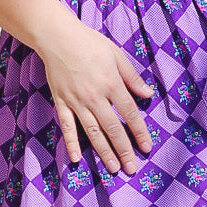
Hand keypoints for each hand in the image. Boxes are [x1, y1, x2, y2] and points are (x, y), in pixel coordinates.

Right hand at [33, 11, 153, 173]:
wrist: (57, 37)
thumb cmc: (90, 43)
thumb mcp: (117, 55)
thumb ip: (132, 77)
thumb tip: (148, 95)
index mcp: (111, 84)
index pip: (130, 113)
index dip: (139, 132)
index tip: (146, 147)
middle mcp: (95, 96)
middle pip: (113, 128)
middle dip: (123, 150)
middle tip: (131, 168)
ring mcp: (76, 101)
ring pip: (92, 132)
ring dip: (103, 152)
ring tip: (113, 168)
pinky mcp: (61, 102)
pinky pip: (67, 126)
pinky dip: (71, 143)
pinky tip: (76, 159)